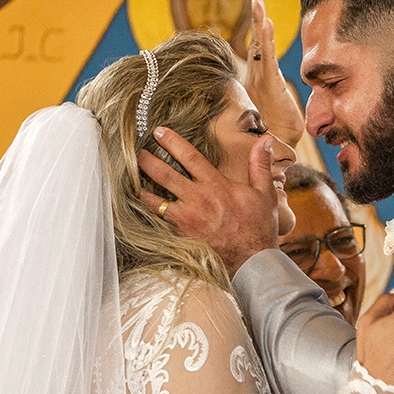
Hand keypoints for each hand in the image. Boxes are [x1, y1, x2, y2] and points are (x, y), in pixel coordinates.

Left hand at [138, 130, 278, 274]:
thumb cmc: (258, 227)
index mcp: (216, 185)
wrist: (252, 262)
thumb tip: (264, 139)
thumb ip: (260, 164)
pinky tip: (139, 207)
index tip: (159, 132)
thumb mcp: (264, 193)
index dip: (172, 141)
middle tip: (136, 151)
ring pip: (154, 200)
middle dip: (147, 161)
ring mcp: (186, 220)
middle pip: (164, 175)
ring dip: (140, 187)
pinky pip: (158, 222)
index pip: (189, 156)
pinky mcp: (180, 236)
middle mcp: (197, 200)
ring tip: (129, 178)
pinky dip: (147, 213)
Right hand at [244, 0, 302, 148]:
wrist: (279, 148)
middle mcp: (257, 78)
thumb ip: (278, 101)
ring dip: (259, 24)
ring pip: (260, 47)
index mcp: (260, 81)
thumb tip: (279, 100)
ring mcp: (261, 81)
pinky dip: (265, 40)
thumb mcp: (281, 110)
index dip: (259, 34)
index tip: (261, 15)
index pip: (259, 53)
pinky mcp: (268, 85)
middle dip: (256, 22)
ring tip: (258, 3)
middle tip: (256, 0)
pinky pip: (267, 58)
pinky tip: (266, 23)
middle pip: (256, 44)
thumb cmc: (279, 133)